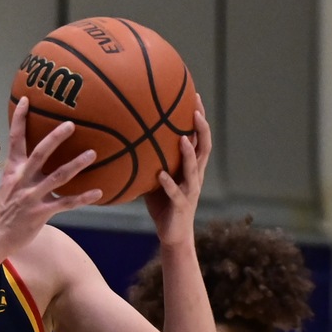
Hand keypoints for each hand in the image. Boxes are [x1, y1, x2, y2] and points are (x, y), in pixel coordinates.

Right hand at [0, 100, 102, 257]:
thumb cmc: (4, 211)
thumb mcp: (9, 185)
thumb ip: (23, 172)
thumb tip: (37, 159)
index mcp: (14, 170)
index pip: (15, 139)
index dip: (20, 119)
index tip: (27, 100)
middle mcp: (23, 180)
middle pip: (40, 153)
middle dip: (56, 137)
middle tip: (72, 124)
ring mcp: (32, 196)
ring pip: (58, 176)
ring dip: (76, 164)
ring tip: (92, 154)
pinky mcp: (41, 212)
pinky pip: (66, 203)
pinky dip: (83, 198)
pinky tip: (98, 192)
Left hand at [141, 93, 210, 241]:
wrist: (173, 235)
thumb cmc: (163, 204)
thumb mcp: (157, 177)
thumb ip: (150, 159)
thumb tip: (127, 139)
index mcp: (192, 167)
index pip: (200, 137)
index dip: (199, 118)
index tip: (194, 96)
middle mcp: (196, 175)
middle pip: (204, 147)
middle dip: (201, 128)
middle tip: (195, 110)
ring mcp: (190, 190)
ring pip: (193, 168)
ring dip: (188, 153)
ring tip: (183, 138)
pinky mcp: (182, 206)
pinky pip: (175, 192)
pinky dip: (168, 183)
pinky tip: (160, 175)